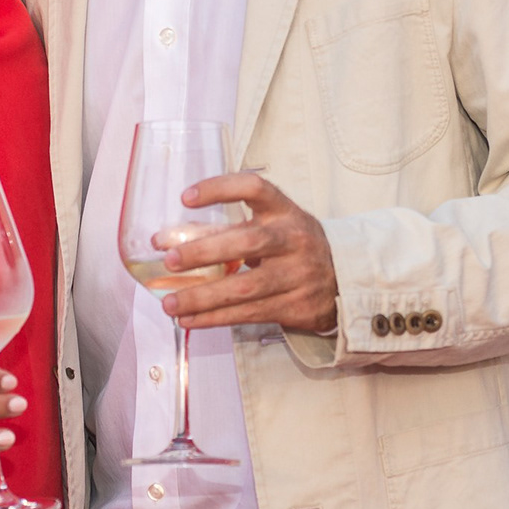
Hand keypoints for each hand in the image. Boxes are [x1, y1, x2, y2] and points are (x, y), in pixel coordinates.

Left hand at [162, 173, 338, 332]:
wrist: (344, 279)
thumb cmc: (292, 246)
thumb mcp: (267, 227)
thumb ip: (219, 230)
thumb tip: (164, 241)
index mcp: (284, 211)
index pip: (254, 188)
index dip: (220, 189)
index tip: (186, 198)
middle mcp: (293, 240)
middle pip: (248, 243)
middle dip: (205, 252)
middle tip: (170, 261)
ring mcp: (297, 275)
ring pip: (245, 288)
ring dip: (203, 297)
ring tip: (170, 303)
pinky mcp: (295, 306)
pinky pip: (248, 314)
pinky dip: (214, 318)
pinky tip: (189, 319)